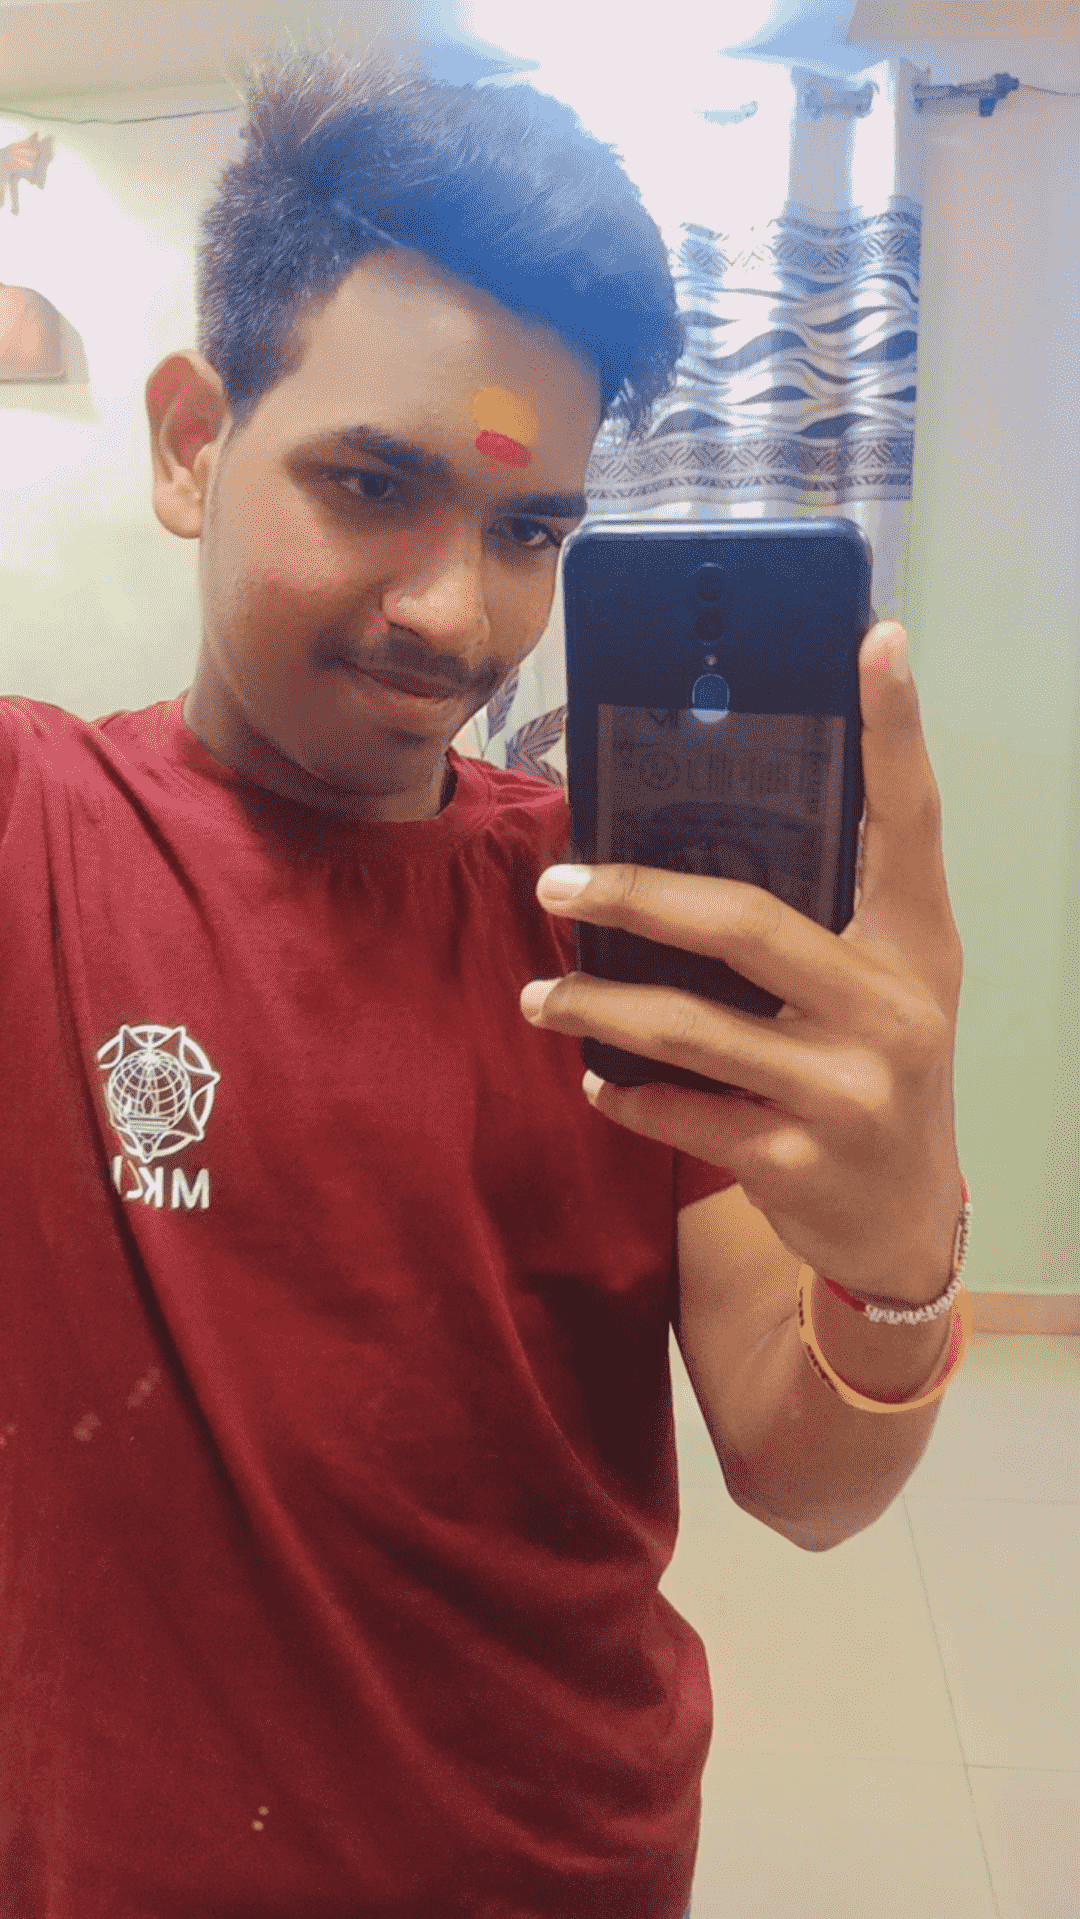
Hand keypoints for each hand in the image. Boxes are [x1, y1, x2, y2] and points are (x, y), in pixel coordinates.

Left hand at [520, 623, 964, 1304]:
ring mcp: (849, 1088)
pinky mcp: (798, 1159)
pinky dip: (625, 1095)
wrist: (905, 1229)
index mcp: (919, 942)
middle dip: (633, 897)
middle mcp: (896, 1006)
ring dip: (597, 1008)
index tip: (874, 637)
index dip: (895, 728)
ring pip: (690, 1026)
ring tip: (539, 998)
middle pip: (744, 921)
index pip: (911, 818)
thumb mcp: (878, 990)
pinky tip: (595, 1081)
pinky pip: (681, 1112)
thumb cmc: (875, 1076)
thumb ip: (816, 922)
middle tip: (554, 885)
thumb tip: (683, 845)